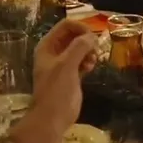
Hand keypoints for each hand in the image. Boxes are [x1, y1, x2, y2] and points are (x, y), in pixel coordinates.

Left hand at [27, 19, 98, 138]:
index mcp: (48, 45)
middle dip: (86, 40)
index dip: (81, 28)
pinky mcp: (71, 74)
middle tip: (95, 50)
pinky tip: (90, 68)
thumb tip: (93, 37)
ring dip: (89, 51)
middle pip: (74, 35)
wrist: (53, 117)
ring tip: (92, 61)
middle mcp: (54, 51)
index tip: (93, 38)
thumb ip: (79, 47)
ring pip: (80, 48)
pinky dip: (88, 61)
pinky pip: (82, 60)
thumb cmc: (56, 90)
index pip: (66, 26)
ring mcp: (63, 63)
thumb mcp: (67, 65)